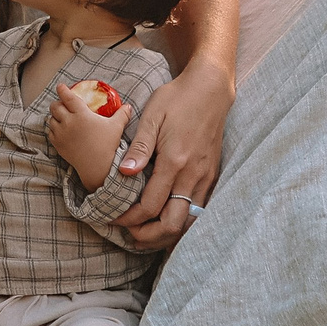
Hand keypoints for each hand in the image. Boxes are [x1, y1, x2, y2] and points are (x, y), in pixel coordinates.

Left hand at [45, 89, 127, 190]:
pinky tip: (60, 130)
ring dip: (55, 116)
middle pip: (55, 106)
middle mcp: (68, 122)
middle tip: (63, 104)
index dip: (63, 90)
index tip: (61, 86)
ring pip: (51, 119)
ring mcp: (61, 134)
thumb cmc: (107, 146)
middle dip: (58, 103)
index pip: (68, 97)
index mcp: (81, 114)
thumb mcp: (116, 127)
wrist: (97, 168)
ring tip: (61, 117)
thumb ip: (122, 114)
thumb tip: (128, 106)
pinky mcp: (58, 145)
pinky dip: (53, 129)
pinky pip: (50, 133)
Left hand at [110, 62, 232, 249]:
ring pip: (188, 223)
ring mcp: (206, 178)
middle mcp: (193, 175)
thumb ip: (139, 147)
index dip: (130, 218)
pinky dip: (180, 222)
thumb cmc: (177, 99)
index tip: (114, 218)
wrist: (209, 90)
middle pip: (172, 224)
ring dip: (165, 233)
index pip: (151, 205)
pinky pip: (197, 211)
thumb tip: (125, 173)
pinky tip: (165, 220)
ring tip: (144, 232)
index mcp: (174, 161)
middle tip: (129, 233)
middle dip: (148, 235)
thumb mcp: (152, 116)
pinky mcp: (212, 177)